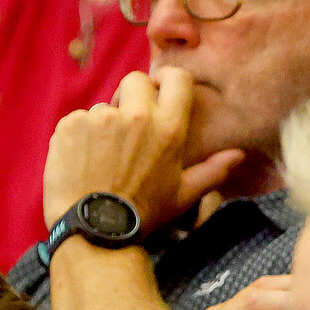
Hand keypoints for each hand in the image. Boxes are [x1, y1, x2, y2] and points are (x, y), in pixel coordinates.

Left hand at [42, 68, 242, 233]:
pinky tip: (83, 162)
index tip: (160, 90)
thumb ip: (213, 170)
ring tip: (103, 157)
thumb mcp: (184, 194)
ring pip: (104, 106)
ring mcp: (100, 118)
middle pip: (135, 81)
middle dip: (132, 96)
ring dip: (105, 123)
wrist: (94, 230)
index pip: (176, 78)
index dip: (167, 80)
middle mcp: (136, 116)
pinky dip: (79, 136)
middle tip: (129, 125)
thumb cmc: (142, 214)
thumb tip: (238, 155)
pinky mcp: (71, 125)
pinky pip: (77, 120)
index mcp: (169, 128)